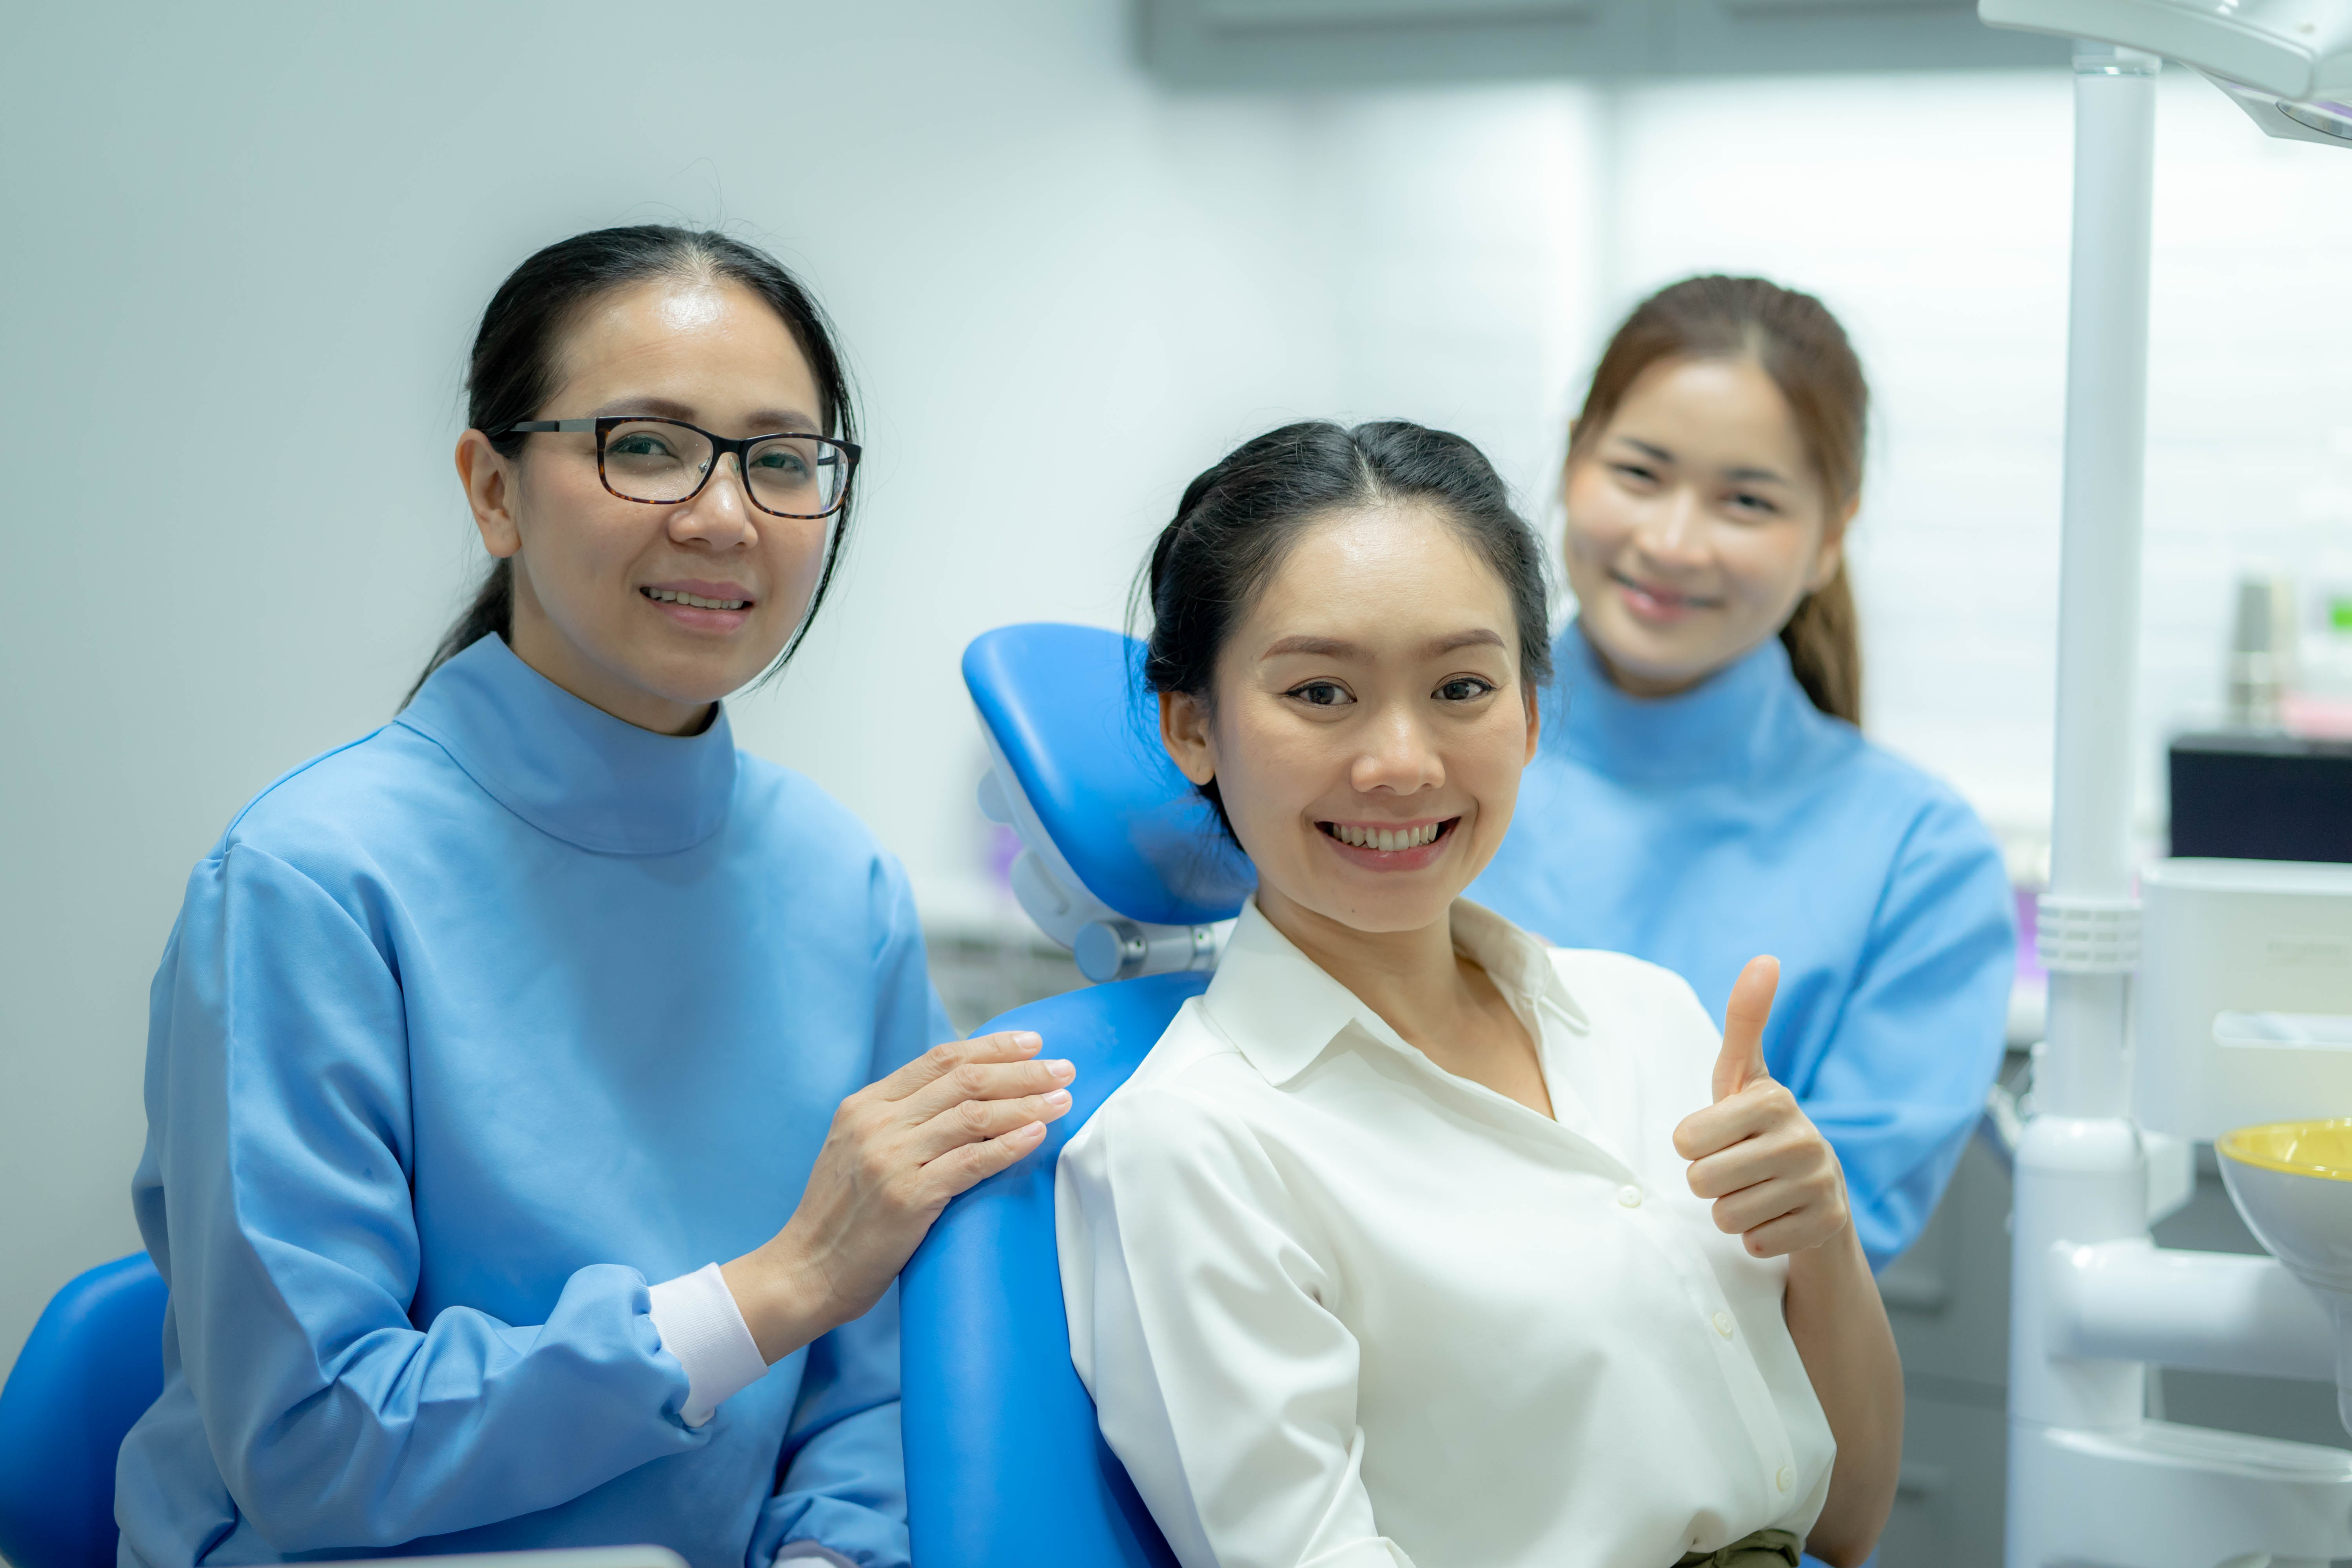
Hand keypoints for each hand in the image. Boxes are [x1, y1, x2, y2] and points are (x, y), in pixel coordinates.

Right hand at [722, 1031, 1075, 1359]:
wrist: (805, 1272)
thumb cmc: (842, 1217)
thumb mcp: (859, 1150)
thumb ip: (901, 1120)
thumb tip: (965, 1096)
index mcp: (865, 1105)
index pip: (939, 1059)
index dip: (991, 1047)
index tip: (1033, 1043)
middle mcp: (877, 1124)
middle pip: (963, 1079)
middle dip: (1021, 1070)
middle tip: (1064, 1068)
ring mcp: (890, 1159)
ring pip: (973, 1115)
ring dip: (1026, 1102)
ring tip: (1063, 1098)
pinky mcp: (907, 1198)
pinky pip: (970, 1162)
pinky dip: (1009, 1145)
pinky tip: (1038, 1135)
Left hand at [1671, 957, 1850, 1258]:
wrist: (1815, 1191)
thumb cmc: (1758, 1127)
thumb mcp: (1742, 1075)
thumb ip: (1745, 1019)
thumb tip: (1765, 957)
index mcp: (1772, 1100)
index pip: (1686, 1140)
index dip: (1692, 1145)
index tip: (1717, 1136)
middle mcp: (1803, 1139)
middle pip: (1702, 1181)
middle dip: (1709, 1180)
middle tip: (1735, 1168)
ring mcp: (1819, 1184)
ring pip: (1727, 1216)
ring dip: (1731, 1210)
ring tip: (1755, 1191)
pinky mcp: (1826, 1225)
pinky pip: (1756, 1243)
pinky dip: (1757, 1237)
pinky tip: (1776, 1216)